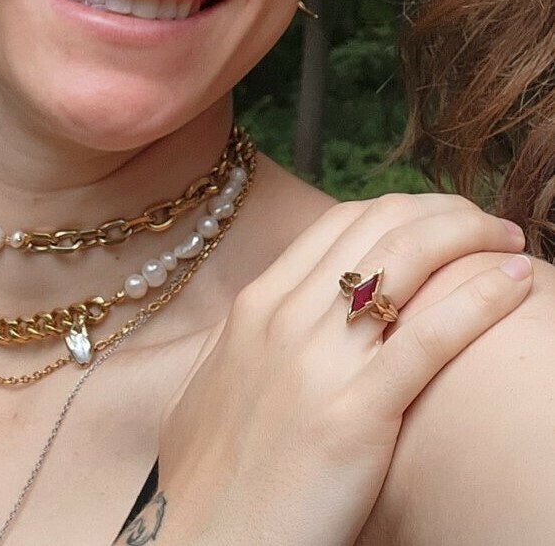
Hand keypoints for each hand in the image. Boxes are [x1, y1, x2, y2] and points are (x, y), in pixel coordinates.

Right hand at [155, 194, 531, 545]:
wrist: (208, 543)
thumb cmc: (210, 479)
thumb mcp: (209, 386)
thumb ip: (242, 341)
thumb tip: (269, 317)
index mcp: (255, 307)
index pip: (341, 223)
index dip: (403, 210)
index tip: (443, 222)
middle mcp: (284, 318)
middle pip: (380, 227)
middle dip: (447, 213)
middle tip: (488, 227)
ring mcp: (318, 362)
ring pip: (405, 261)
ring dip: (470, 238)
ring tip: (510, 246)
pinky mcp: (355, 414)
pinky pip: (429, 337)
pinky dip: (480, 300)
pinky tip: (515, 285)